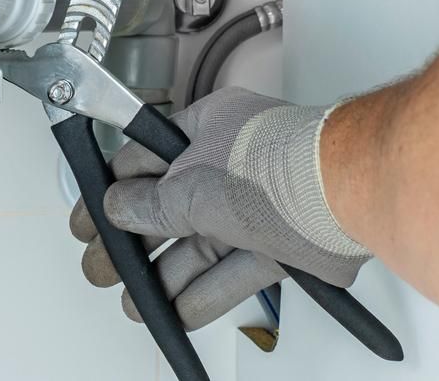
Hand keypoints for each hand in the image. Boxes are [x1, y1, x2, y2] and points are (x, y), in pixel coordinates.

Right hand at [69, 88, 370, 329]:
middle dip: (135, 242)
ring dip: (166, 275)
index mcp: (208, 128)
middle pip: (171, 208)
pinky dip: (206, 292)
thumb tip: (118, 207)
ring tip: (136, 300)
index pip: (147, 159)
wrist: (346, 197)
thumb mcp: (193, 186)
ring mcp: (256, 204)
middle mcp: (230, 164)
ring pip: (200, 244)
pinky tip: (179, 310)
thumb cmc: (279, 166)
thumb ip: (150, 204)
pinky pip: (233, 269)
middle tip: (104, 266)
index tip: (92, 219)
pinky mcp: (280, 242)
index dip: (115, 191)